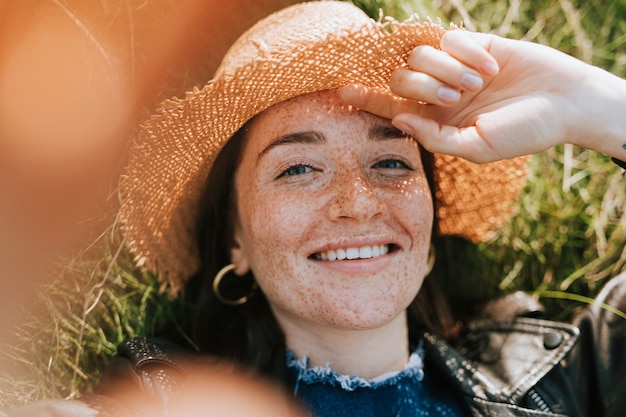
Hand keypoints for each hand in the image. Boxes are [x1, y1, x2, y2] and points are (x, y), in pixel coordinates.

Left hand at [339, 30, 625, 162]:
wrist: (565, 103)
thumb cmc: (522, 133)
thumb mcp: (476, 149)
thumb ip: (435, 138)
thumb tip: (397, 119)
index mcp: (436, 121)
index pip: (390, 107)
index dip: (365, 99)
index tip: (340, 91)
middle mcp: (439, 94)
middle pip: (400, 79)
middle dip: (421, 86)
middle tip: (455, 96)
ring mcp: (454, 68)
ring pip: (419, 56)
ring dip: (445, 69)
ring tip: (477, 82)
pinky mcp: (472, 44)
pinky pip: (448, 37)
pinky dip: (464, 51)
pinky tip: (489, 64)